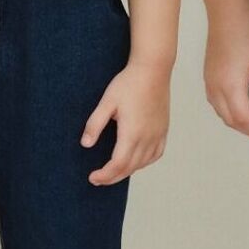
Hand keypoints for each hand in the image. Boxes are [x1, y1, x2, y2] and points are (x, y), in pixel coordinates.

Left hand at [81, 59, 169, 185]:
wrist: (153, 69)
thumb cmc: (129, 83)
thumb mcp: (107, 102)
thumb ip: (95, 124)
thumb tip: (85, 144)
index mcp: (132, 133)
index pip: (117, 164)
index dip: (104, 175)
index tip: (93, 177)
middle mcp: (147, 138)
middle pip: (129, 168)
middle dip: (112, 177)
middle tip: (98, 179)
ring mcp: (157, 135)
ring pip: (142, 164)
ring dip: (127, 171)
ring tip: (113, 172)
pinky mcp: (163, 130)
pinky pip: (155, 154)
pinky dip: (144, 163)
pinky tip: (135, 162)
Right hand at [204, 2, 248, 139]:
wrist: (227, 12)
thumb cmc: (247, 30)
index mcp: (231, 84)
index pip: (244, 119)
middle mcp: (216, 88)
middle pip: (232, 121)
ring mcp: (210, 83)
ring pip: (223, 115)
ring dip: (240, 123)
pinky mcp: (208, 78)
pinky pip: (217, 105)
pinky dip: (230, 114)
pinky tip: (242, 110)